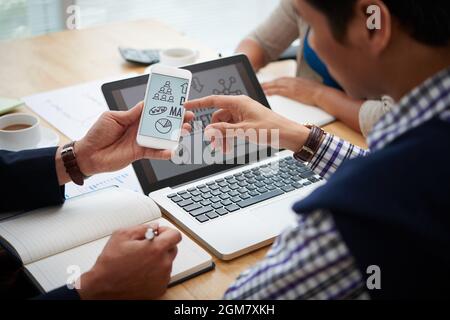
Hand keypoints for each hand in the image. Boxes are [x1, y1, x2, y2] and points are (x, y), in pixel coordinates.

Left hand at [75, 102, 194, 175]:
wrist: (88, 155)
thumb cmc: (97, 134)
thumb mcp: (112, 117)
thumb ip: (131, 113)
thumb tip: (145, 105)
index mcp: (133, 117)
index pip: (152, 110)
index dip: (164, 106)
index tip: (176, 102)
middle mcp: (139, 129)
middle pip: (161, 123)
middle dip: (175, 119)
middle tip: (187, 116)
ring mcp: (141, 141)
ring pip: (161, 137)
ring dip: (174, 135)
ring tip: (185, 131)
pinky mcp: (140, 153)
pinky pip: (155, 152)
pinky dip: (164, 152)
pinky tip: (172, 150)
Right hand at [77, 224, 181, 299]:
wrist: (103, 288)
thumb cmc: (110, 263)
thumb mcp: (122, 235)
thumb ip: (142, 228)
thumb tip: (154, 227)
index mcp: (156, 249)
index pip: (175, 235)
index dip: (167, 232)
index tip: (158, 234)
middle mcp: (163, 264)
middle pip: (172, 248)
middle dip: (162, 245)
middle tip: (146, 247)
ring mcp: (162, 278)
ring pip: (167, 262)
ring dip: (158, 259)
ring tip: (141, 261)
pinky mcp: (159, 289)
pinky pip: (163, 275)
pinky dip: (156, 272)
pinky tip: (141, 271)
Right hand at [184, 95, 309, 151]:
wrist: (289, 134)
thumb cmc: (272, 128)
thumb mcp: (245, 131)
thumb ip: (225, 131)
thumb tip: (208, 130)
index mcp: (239, 102)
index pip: (213, 100)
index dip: (198, 103)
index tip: (186, 106)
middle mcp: (240, 106)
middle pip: (218, 117)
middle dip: (215, 131)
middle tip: (215, 145)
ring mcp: (243, 114)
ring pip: (224, 125)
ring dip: (222, 137)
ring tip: (223, 149)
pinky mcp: (247, 122)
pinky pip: (232, 128)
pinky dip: (229, 137)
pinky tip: (229, 147)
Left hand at [261, 77, 325, 105]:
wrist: (322, 94)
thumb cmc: (318, 92)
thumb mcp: (309, 85)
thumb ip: (302, 85)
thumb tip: (300, 87)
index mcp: (297, 79)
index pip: (283, 79)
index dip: (276, 80)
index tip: (270, 82)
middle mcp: (293, 81)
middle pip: (278, 81)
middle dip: (269, 82)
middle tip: (261, 84)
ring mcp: (292, 86)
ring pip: (277, 85)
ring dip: (268, 86)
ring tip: (262, 88)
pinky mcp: (292, 92)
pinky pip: (279, 91)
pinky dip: (272, 91)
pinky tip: (268, 93)